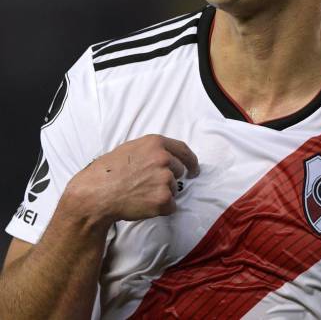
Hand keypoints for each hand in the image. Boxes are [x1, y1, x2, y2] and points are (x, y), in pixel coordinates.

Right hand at [63, 135, 198, 227]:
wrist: (95, 194)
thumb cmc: (107, 173)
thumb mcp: (130, 149)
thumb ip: (151, 150)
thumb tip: (168, 156)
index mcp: (156, 143)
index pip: (183, 150)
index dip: (191, 161)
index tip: (193, 169)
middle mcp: (164, 158)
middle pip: (178, 171)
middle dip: (168, 179)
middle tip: (147, 186)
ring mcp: (165, 178)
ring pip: (174, 189)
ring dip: (162, 194)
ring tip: (139, 194)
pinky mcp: (163, 198)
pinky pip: (171, 206)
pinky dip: (160, 209)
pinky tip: (143, 205)